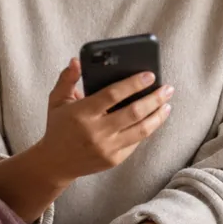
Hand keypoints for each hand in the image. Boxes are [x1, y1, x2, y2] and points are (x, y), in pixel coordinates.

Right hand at [36, 58, 173, 183]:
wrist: (55, 163)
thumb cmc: (58, 126)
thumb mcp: (56, 100)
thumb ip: (67, 79)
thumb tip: (77, 60)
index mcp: (82, 113)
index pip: (113, 95)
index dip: (133, 84)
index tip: (150, 75)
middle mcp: (96, 132)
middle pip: (133, 113)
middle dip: (154, 99)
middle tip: (167, 88)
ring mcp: (106, 148)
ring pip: (141, 130)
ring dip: (158, 116)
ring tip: (167, 104)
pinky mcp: (114, 160)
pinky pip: (136, 142)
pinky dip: (147, 129)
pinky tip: (154, 118)